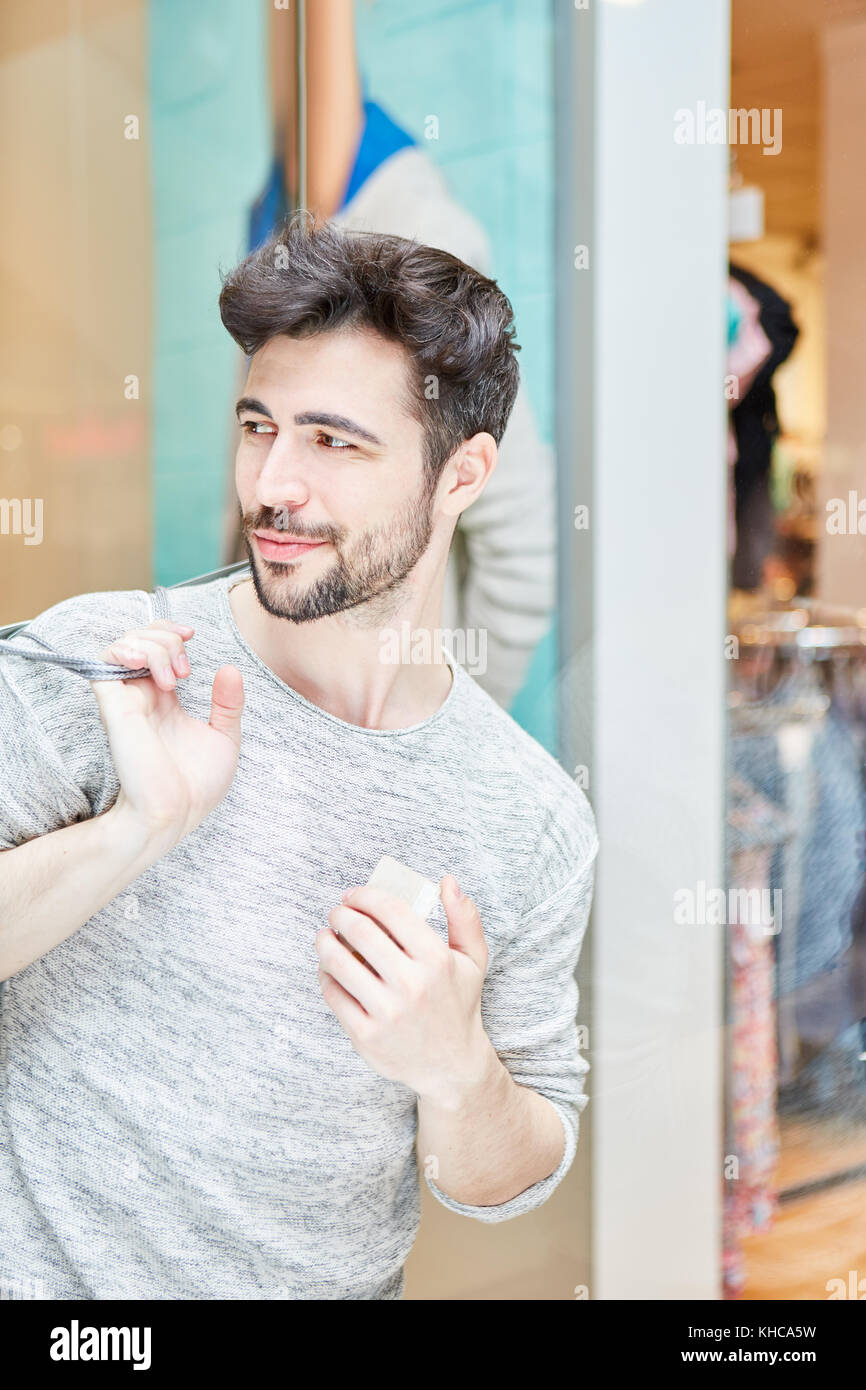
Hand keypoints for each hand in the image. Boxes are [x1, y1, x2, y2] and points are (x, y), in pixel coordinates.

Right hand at [89, 619, 243, 849]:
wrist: (175, 814)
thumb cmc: (195, 788)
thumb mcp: (224, 738)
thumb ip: (228, 704)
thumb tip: (229, 668)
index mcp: (164, 702)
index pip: (156, 648)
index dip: (170, 632)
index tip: (193, 636)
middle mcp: (142, 696)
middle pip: (139, 638)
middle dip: (166, 636)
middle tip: (186, 669)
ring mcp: (127, 699)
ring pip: (123, 643)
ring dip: (154, 645)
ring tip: (176, 677)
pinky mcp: (116, 706)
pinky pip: (105, 660)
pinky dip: (129, 650)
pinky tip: (156, 672)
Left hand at [316, 875, 492, 1102]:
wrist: (451, 1066)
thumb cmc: (458, 1004)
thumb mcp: (473, 960)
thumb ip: (464, 918)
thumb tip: (447, 881)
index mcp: (437, 960)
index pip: (391, 911)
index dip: (366, 896)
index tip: (354, 895)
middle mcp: (411, 985)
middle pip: (361, 932)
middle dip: (341, 914)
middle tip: (336, 913)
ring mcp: (386, 1012)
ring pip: (338, 962)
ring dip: (324, 941)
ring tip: (324, 935)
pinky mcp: (365, 1035)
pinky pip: (333, 994)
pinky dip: (325, 975)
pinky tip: (328, 968)